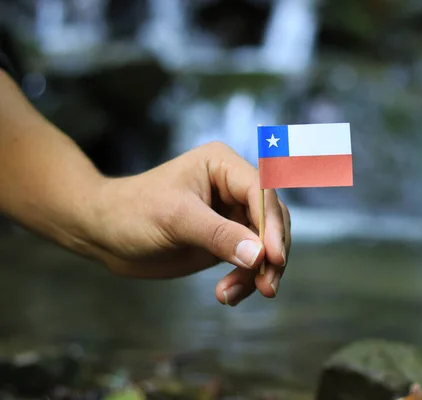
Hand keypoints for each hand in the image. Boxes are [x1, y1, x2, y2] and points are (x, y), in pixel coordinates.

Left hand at [87, 142, 290, 305]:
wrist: (104, 233)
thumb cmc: (131, 212)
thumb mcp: (175, 219)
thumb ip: (219, 235)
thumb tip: (259, 256)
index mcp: (223, 166)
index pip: (261, 192)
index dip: (272, 225)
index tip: (273, 258)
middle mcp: (233, 187)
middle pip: (272, 218)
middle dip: (271, 254)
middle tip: (266, 287)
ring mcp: (232, 214)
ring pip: (265, 243)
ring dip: (257, 273)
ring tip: (231, 296)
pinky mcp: (227, 240)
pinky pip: (250, 260)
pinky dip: (245, 279)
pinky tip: (227, 295)